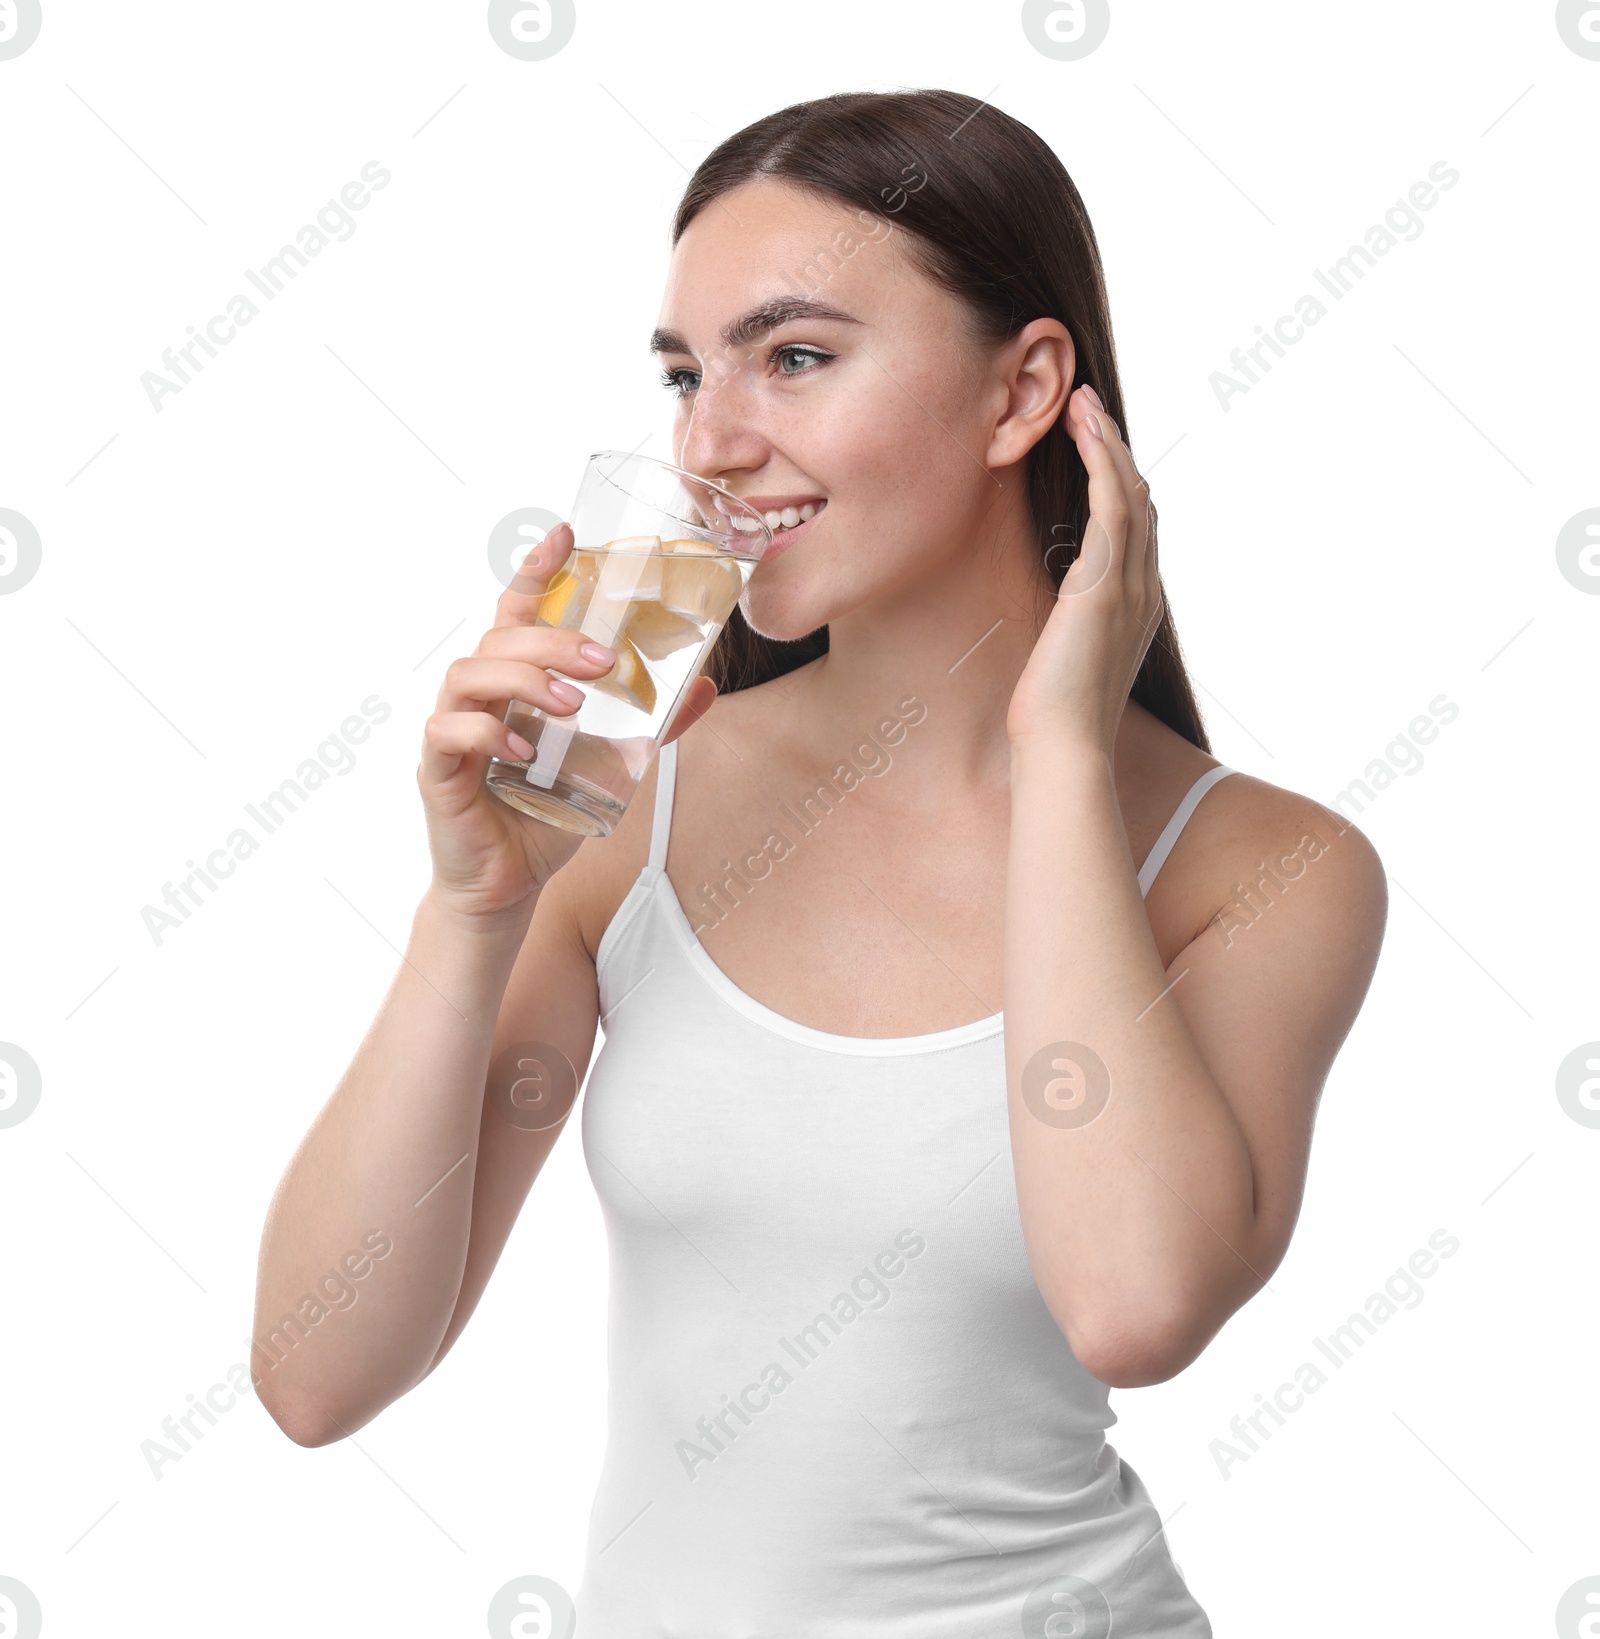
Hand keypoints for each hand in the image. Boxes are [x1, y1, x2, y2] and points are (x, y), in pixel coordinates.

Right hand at [418, 521, 715, 920]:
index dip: (537, 570)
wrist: (508, 884)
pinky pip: (447, 732)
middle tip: (602, 662)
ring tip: (573, 707)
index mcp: (514, 681)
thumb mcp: (611, 763)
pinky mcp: (438, 771)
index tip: (566, 535)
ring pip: (469, 673)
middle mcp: (478, 694)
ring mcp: (453, 729)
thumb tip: (706, 686)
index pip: (518, 611)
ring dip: (525, 680)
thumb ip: (653, 725)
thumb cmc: (546, 813)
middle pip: (500, 638)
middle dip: (553, 641)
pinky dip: (487, 733)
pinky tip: (525, 750)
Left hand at [1006, 385, 1164, 754]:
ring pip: (1130, 494)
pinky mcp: (1104, 585)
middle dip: (1117, 451)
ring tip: (1082, 402)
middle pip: (1141, 502)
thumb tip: (1057, 624)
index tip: (1094, 448)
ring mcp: (1130, 587)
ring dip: (1108, 442)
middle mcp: (1143, 592)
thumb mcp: (1065, 664)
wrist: (1063, 748)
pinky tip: (1083, 430)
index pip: (1138, 531)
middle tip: (1089, 408)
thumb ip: (1071, 632)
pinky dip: (1102, 461)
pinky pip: (1113, 506)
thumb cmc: (1054, 720)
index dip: (1119, 483)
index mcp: (1136, 610)